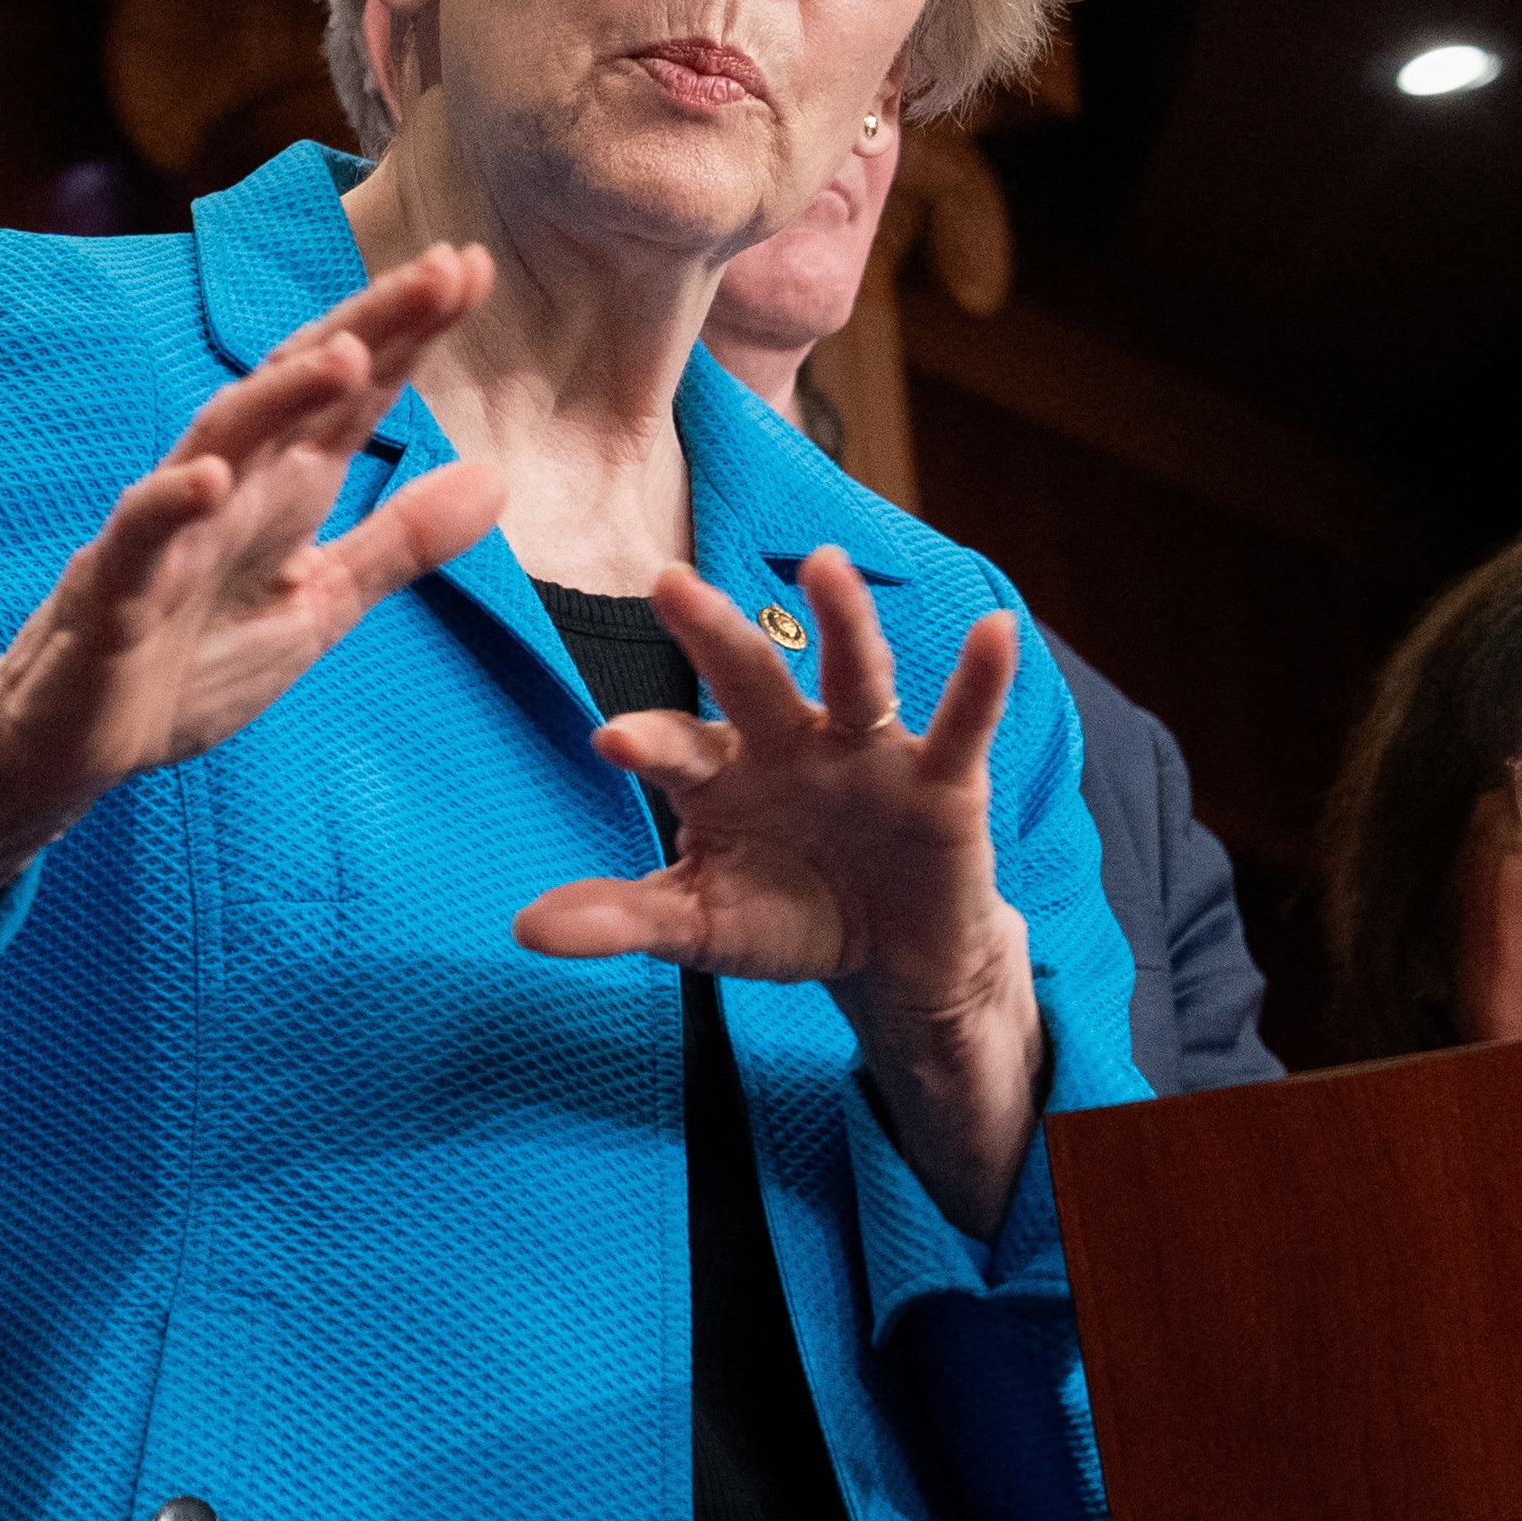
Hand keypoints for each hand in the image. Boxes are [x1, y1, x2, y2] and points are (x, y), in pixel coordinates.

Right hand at [0, 246, 503, 986]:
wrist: (66, 748)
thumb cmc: (185, 666)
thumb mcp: (320, 604)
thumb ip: (400, 542)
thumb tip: (497, 475)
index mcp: (280, 490)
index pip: (351, 396)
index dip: (408, 334)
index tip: (471, 269)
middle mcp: (225, 489)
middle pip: (297, 390)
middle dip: (368, 327)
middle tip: (441, 270)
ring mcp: (165, 535)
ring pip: (221, 442)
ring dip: (281, 396)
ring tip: (350, 352)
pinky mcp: (112, 594)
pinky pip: (139, 539)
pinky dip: (171, 504)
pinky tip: (212, 478)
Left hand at [512, 547, 1046, 1234]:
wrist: (895, 955)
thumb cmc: (788, 918)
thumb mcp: (706, 928)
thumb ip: (625, 919)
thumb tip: (524, 929)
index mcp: (723, 772)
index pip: (677, 746)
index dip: (648, 740)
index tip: (609, 737)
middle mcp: (790, 740)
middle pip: (748, 677)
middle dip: (712, 632)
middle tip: (666, 583)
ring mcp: (867, 749)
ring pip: (852, 676)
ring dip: (842, 620)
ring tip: (824, 565)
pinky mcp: (940, 775)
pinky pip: (963, 719)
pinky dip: (981, 677)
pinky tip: (998, 630)